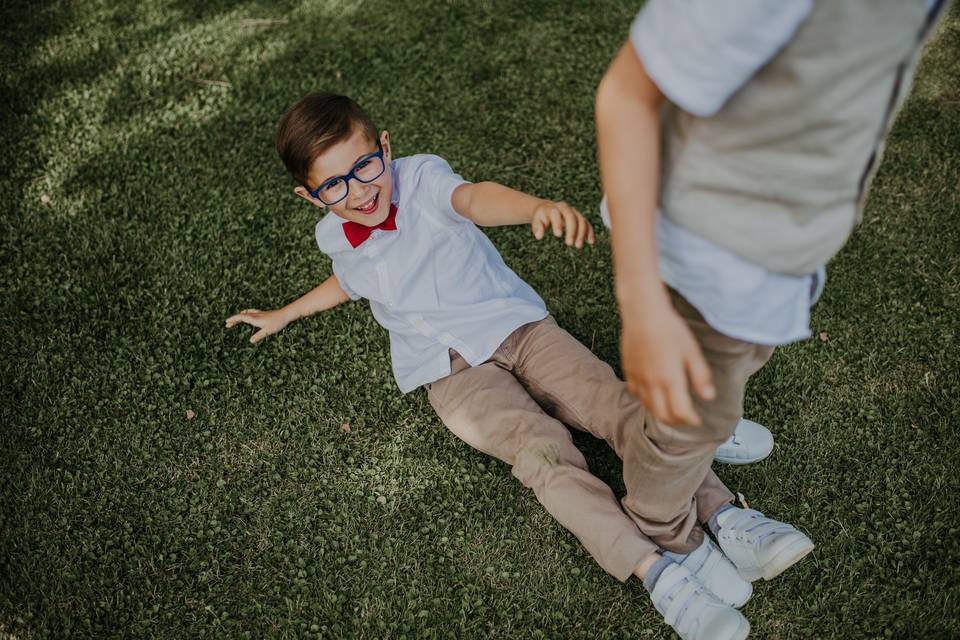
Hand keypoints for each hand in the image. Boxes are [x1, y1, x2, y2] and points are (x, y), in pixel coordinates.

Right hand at [225, 308, 291, 343]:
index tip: (226, 322)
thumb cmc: (277, 323)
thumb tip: (250, 341)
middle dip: (234, 319)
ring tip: (235, 321)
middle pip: (242, 315)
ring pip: (246, 313)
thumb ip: (259, 336)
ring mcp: (259, 314)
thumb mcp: (268, 331)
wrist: (286, 314)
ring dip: (239, 317)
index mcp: (255, 319)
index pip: (241, 317)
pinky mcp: (263, 314)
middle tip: (227, 324)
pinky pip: (251, 313)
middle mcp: (256, 315)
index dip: (233, 319)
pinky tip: (247, 316)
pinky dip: (245, 314)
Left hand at [531, 201, 595, 248]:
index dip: (558, 224)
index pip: (556, 214)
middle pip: (571, 217)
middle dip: (571, 230)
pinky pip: (587, 224)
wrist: (548, 209)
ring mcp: (574, 212)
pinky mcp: (580, 218)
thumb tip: (539, 236)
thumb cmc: (542, 217)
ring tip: (578, 246)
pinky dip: (590, 232)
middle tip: (569, 243)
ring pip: (581, 220)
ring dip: (581, 233)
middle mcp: (565, 208)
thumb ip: (537, 227)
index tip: (558, 235)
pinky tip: (591, 242)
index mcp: (553, 208)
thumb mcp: (536, 221)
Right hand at [620, 301, 714, 425]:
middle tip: (686, 419)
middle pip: (663, 415)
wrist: (643, 313)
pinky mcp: (629, 370)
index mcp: (670, 380)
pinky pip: (636, 393)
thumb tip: (709, 396)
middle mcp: (652, 383)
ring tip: (671, 410)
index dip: (691, 420)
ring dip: (661, 413)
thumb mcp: (692, 351)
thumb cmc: (670, 329)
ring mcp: (638, 378)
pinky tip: (653, 394)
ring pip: (648, 406)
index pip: (681, 412)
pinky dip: (646, 400)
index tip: (699, 420)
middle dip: (676, 422)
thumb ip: (700, 376)